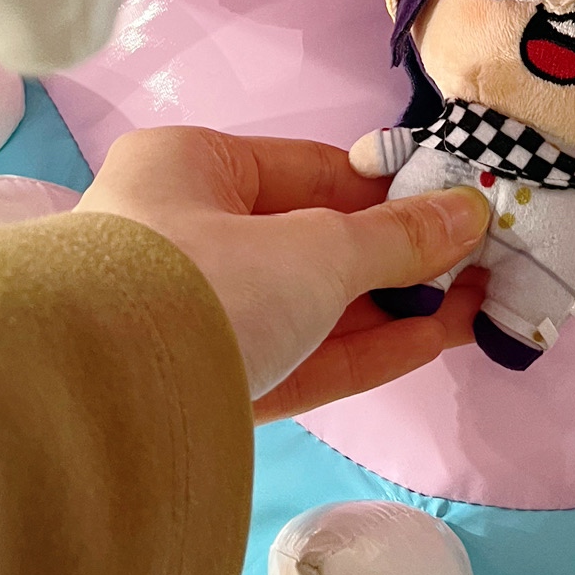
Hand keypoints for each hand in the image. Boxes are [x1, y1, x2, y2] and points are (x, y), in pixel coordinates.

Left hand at [76, 128, 489, 421]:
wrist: (96, 405)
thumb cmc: (205, 283)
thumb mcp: (315, 249)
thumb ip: (396, 238)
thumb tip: (467, 212)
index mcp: (188, 169)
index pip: (308, 169)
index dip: (388, 191)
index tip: (455, 209)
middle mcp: (180, 233)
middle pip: (309, 241)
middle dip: (396, 258)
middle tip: (478, 265)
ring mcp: (188, 316)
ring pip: (306, 306)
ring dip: (389, 309)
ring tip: (474, 308)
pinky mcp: (201, 387)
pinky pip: (291, 358)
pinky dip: (357, 352)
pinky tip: (430, 344)